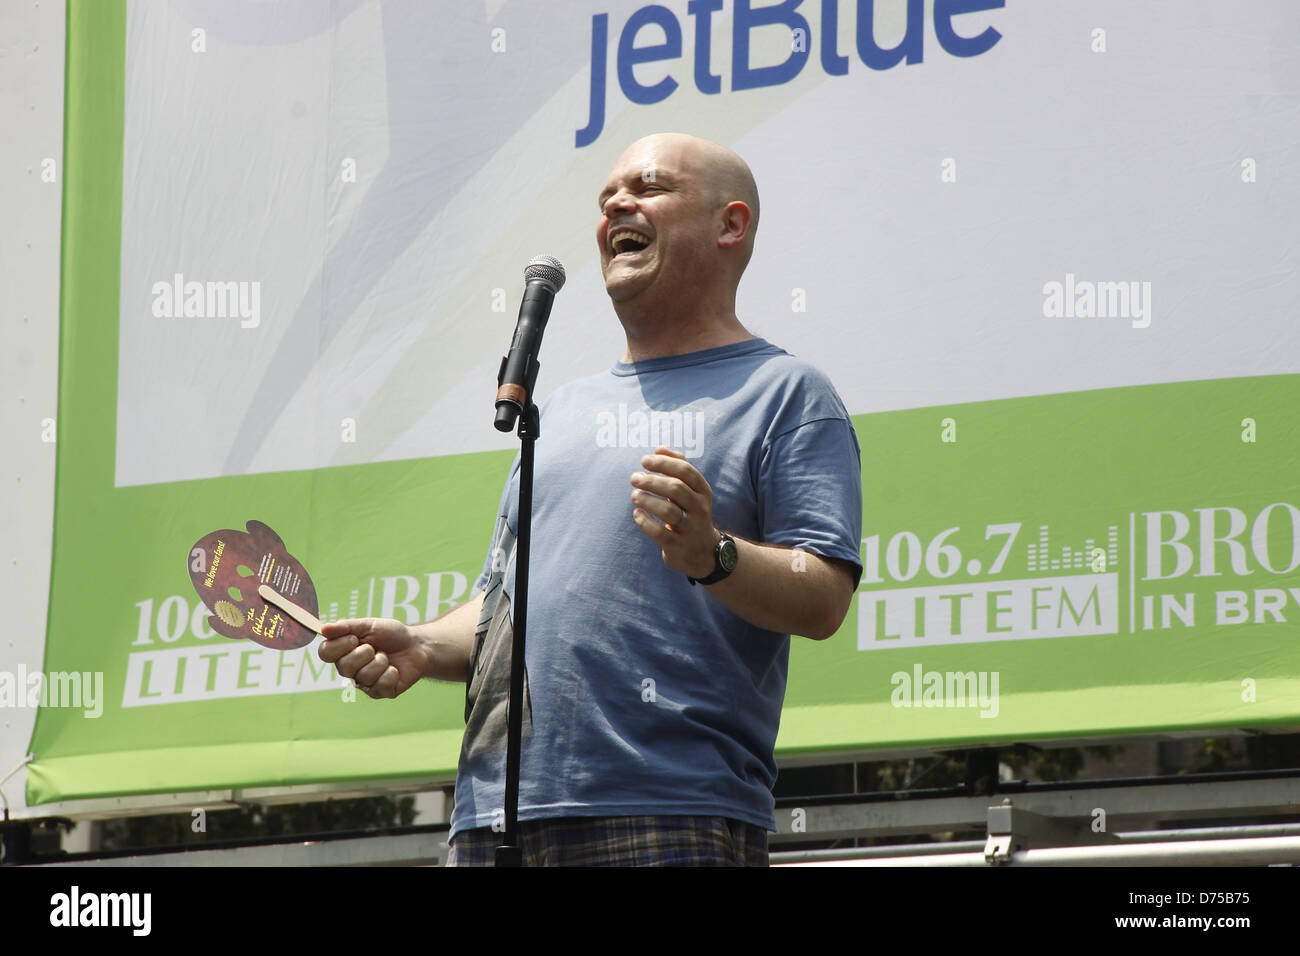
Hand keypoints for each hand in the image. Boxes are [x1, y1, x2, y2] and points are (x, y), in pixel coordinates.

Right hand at [318, 618, 428, 698]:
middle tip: (375, 648)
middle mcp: (350, 670)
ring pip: (363, 676)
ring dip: (380, 662)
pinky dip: (392, 673)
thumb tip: (323, 629)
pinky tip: (395, 669)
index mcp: (343, 652)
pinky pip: (381, 685)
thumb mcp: (369, 625)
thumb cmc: (390, 635)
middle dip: (364, 653)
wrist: (416, 645)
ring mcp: (365, 683)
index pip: (325, 653)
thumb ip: (346, 626)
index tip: (354, 638)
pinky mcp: (380, 692)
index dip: (339, 646)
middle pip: (344, 667)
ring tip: (386, 657)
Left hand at [630, 446, 718, 579]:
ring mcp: (690, 528)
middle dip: (652, 481)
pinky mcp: (678, 546)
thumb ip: (678, 466)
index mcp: (703, 491)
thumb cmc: (692, 512)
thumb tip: (658, 448)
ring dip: (647, 500)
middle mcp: (700, 508)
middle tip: (634, 478)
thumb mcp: (693, 490)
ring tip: (634, 495)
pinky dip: (645, 522)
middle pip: (676, 488)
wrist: (704, 551)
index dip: (664, 463)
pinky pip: (659, 532)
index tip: (644, 460)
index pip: (685, 471)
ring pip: (668, 510)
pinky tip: (637, 514)